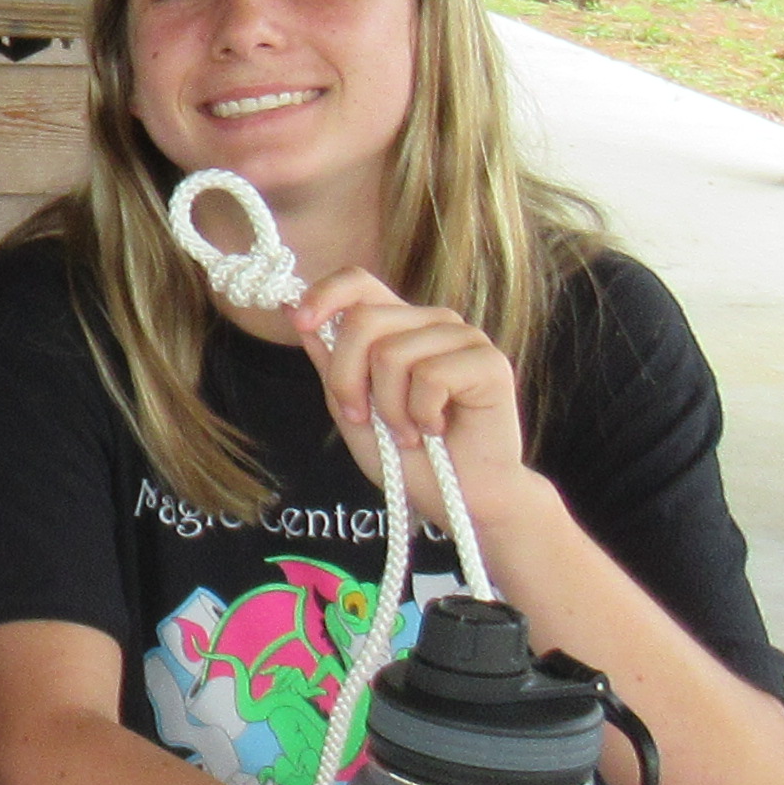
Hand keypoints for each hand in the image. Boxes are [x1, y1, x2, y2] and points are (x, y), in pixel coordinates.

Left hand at [292, 269, 536, 521]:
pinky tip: (437, 429)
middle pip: (364, 320)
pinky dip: (422, 414)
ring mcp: (464, 338)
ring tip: (410, 432)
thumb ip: (331, 366)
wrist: (461, 502)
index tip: (299, 320)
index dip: (324, 294)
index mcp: (400, 327)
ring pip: (392, 352)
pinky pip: (431, 375)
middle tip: (363, 419)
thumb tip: (294, 312)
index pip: (359, 283)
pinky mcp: (489, 362)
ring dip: (389, 408)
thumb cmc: (410, 460)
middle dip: (347, 379)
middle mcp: (433, 323)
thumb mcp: (352, 413)